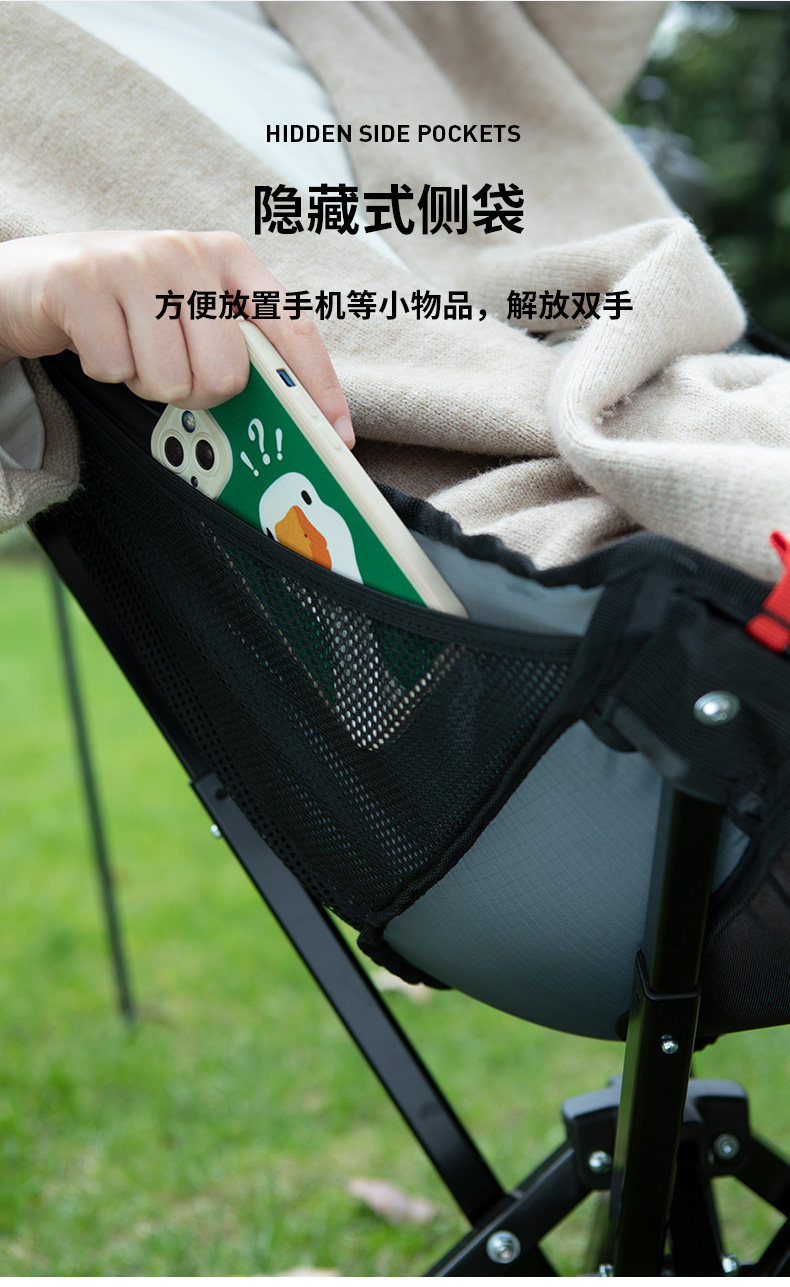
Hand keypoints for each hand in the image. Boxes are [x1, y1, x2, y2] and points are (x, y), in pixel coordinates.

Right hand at [0, 229, 354, 445]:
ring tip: (131, 349)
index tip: (337, 435)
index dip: (318, 383)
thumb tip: (291, 417)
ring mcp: (133, 262)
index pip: (291, 325)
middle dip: (200, 392)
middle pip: (228, 371)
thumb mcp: (187, 314)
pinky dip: (105, 372)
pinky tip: (98, 341)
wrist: (30, 279)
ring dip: (146, 383)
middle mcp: (187, 252)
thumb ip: (236, 346)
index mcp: (227, 258)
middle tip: (172, 371)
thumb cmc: (124, 307)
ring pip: (171, 379)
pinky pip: (117, 369)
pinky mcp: (82, 282)